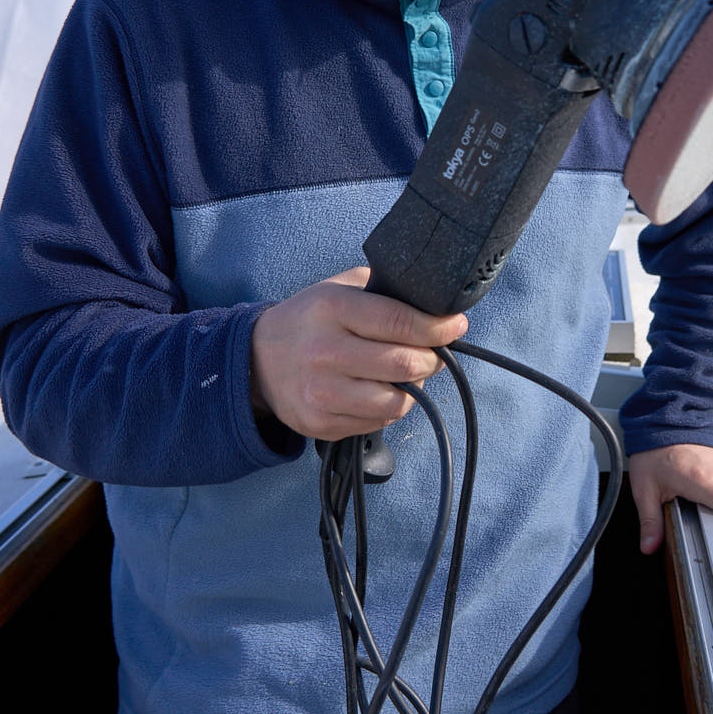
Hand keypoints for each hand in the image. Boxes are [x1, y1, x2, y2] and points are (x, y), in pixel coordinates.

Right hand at [250, 267, 467, 441]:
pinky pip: (377, 421)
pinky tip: (380, 390)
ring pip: (396, 400)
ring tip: (406, 373)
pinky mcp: (319, 423)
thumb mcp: (338, 289)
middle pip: (404, 363)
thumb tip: (433, 306)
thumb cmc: (309, 320)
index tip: (456, 325)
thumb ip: (382, 291)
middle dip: (432, 359)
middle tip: (434, 352)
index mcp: (332, 309)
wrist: (257, 359)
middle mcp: (324, 351)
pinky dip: (390, 407)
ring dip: (413, 387)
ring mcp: (321, 392)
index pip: (399, 321)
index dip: (437, 327)